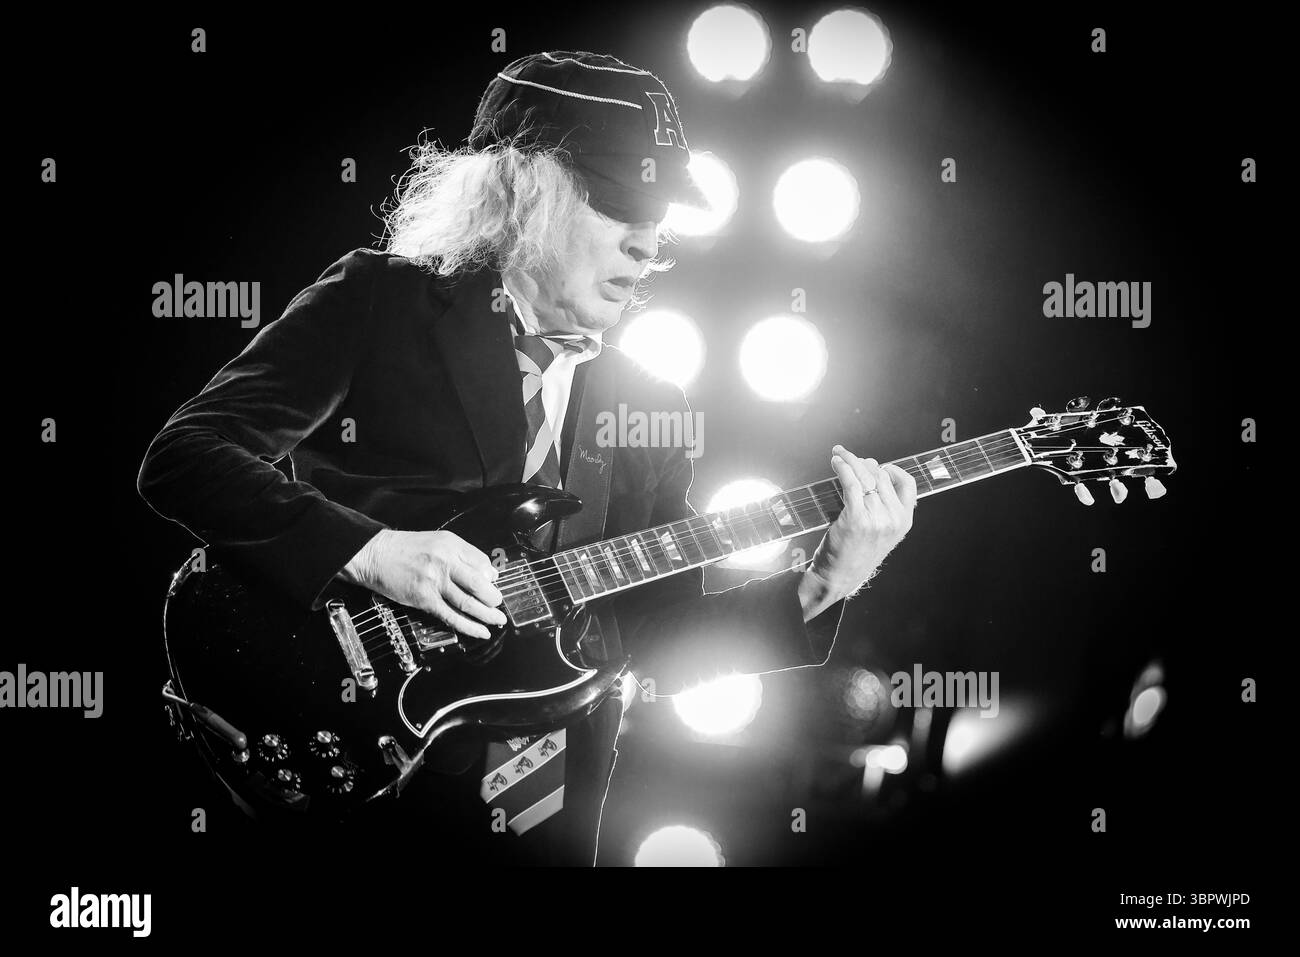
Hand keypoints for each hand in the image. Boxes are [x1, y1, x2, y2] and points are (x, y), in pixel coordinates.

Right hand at [340, 529, 506, 638]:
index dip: (492, 576)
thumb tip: (488, 573)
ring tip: (497, 620)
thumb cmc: (406, 549)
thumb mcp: (438, 541)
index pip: (482, 562)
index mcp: (451, 545)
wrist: (375, 555)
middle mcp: (445, 562)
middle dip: (493, 598)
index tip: (494, 584)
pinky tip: (480, 631)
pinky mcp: (424, 599)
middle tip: (499, 605)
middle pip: (479, 584)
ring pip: (468, 603)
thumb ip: (462, 554)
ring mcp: (434, 582)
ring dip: (486, 615)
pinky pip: (451, 616)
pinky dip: (469, 626)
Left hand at [798, 445, 917, 619]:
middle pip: (881, 477)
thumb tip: (872, 468)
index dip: (891, 470)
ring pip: (865, 478)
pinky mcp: (857, 518)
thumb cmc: (854, 553)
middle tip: (847, 457)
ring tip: (838, 454)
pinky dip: (843, 468)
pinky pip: (852, 484)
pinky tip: (836, 462)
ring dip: (849, 461)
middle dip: (863, 462)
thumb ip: (882, 506)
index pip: (908, 484)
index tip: (875, 465)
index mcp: (904, 522)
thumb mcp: (880, 533)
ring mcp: (877, 519)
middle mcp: (894, 519)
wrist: (838, 577)